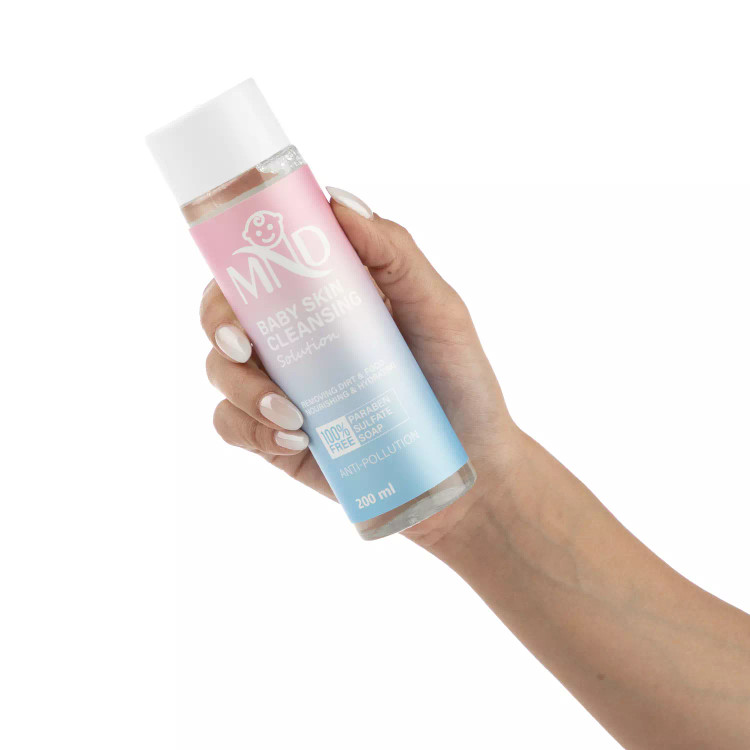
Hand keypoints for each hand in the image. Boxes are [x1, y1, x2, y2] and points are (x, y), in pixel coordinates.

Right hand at [200, 188, 517, 545]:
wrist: (463, 466)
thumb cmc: (457, 380)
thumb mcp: (439, 310)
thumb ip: (396, 254)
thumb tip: (336, 201)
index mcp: (326, 297)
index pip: (263, 264)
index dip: (236, 259)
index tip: (242, 269)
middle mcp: (297, 337)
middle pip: (225, 316)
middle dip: (221, 326)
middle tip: (246, 348)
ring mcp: (284, 387)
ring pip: (220, 372)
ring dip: (241, 389)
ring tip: (294, 416)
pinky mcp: (278, 436)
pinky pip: (232, 427)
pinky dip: (250, 430)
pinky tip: (295, 439)